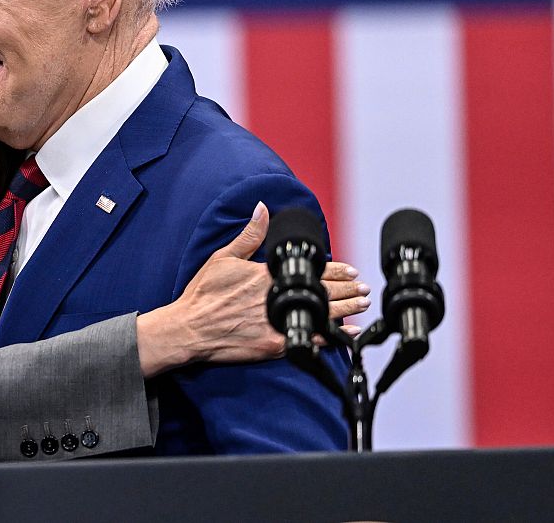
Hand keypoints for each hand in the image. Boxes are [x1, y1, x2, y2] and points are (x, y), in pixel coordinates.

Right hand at [134, 202, 370, 375]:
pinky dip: (330, 339)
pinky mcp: (273, 345)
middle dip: (347, 290)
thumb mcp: (223, 258)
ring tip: (361, 306)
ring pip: (320, 316)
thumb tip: (262, 209)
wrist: (189, 328)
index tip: (350, 270)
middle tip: (364, 289)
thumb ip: (249, 236)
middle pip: (321, 293)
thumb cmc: (202, 294)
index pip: (310, 271)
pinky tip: (345, 336)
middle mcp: (275, 299)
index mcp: (266, 276)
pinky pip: (309, 341)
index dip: (334, 270)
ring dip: (345, 310)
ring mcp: (276, 323)